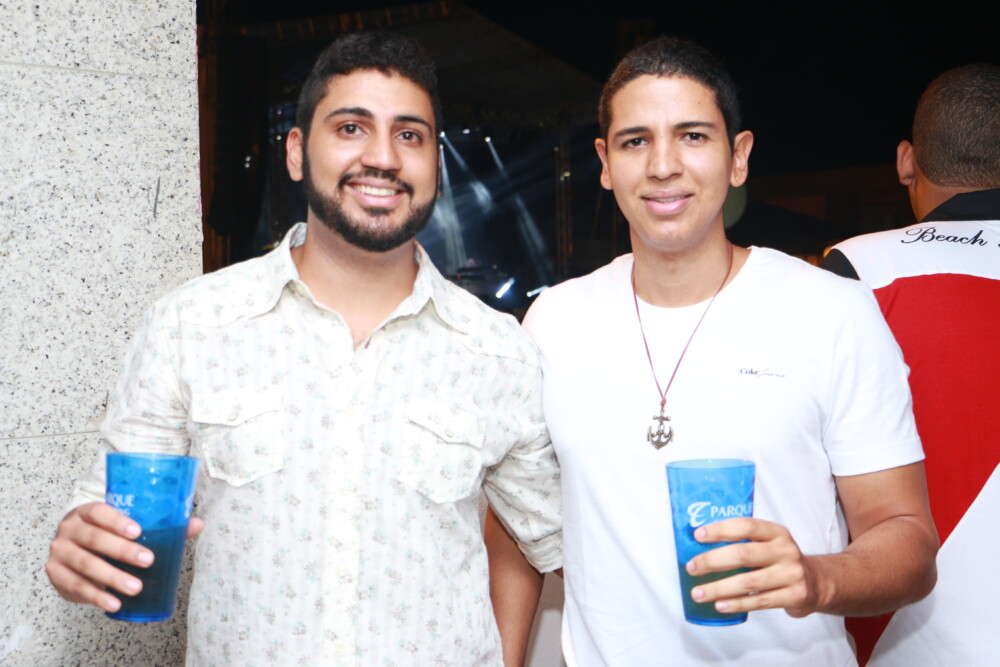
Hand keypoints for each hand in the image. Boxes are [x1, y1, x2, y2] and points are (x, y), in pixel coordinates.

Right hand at [45, 502, 203, 612]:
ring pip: (85, 564)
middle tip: (148, 561)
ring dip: (111, 577)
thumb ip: (160, 525)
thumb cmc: (106, 534)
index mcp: (86, 512)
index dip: (117, 520)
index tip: (138, 531)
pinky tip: (114, 604)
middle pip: (94, 539)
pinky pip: (76, 586)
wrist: (70, 548)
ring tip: (135, 587)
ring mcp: (59, 552)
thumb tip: (197, 524)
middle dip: (122, 551)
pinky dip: (96, 596)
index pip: (99, 511)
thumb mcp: (125, 526)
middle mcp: (69, 529)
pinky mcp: (56, 574)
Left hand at [684, 517, 820, 617]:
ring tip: (698, 593)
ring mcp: (792, 574)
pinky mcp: (794, 596)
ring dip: (719, 588)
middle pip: (743, 554)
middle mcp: (785, 550)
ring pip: (748, 581)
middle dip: (712, 561)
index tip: (697, 535)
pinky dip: (736, 604)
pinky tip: (719, 605)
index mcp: (776, 532)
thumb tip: (699, 546)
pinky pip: (759, 601)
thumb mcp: (769, 543)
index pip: (746, 526)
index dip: (720, 529)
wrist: (817, 583)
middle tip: (691, 567)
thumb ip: (744, 542)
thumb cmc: (779, 561)